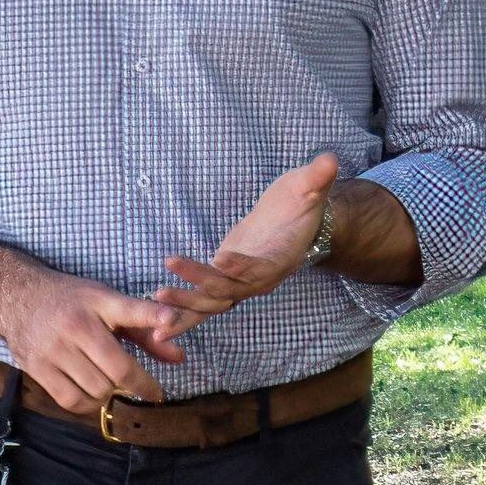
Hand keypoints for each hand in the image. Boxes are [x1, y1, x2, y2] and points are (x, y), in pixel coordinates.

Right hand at [0, 265, 187, 414]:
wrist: (19, 297)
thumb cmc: (72, 302)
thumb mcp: (107, 303)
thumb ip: (144, 330)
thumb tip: (178, 358)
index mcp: (97, 303)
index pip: (132, 311)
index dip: (156, 318)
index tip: (174, 323)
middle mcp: (75, 326)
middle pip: (117, 369)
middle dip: (137, 383)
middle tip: (144, 386)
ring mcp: (53, 349)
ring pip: (97, 389)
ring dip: (110, 392)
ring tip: (111, 382)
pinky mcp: (37, 368)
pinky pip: (72, 400)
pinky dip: (88, 403)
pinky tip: (92, 392)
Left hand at [158, 152, 339, 330]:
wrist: (295, 223)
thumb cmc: (301, 202)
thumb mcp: (309, 187)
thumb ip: (316, 177)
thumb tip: (329, 160)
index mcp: (279, 258)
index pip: (260, 266)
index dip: (242, 265)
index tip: (221, 259)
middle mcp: (259, 279)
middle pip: (227, 287)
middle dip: (197, 283)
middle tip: (168, 274)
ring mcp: (240, 284)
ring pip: (211, 301)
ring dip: (184, 304)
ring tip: (156, 303)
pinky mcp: (224, 283)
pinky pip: (201, 303)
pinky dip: (181, 313)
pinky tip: (156, 325)